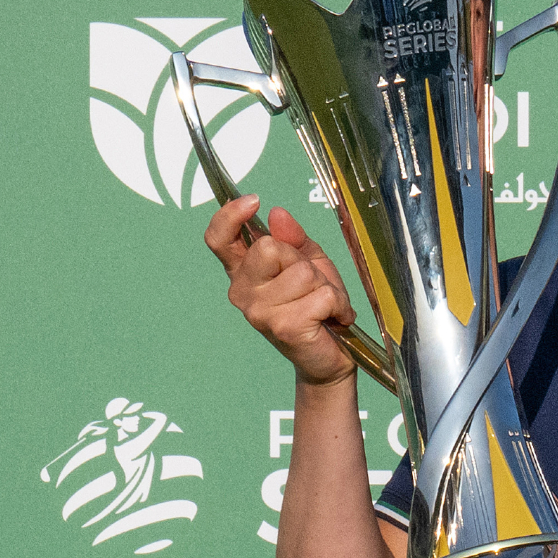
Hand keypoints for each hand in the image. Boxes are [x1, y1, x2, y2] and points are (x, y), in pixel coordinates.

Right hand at [204, 195, 361, 386]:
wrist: (330, 356)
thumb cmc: (317, 306)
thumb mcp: (309, 262)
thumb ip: (293, 238)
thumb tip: (277, 214)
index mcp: (244, 272)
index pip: (219, 239)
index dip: (230, 216)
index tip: (253, 201)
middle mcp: (242, 291)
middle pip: (270, 247)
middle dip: (301, 261)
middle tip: (312, 285)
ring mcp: (259, 312)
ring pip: (302, 272)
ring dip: (324, 286)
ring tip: (324, 305)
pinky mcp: (284, 327)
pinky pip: (322, 295)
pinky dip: (338, 304)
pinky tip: (333, 319)